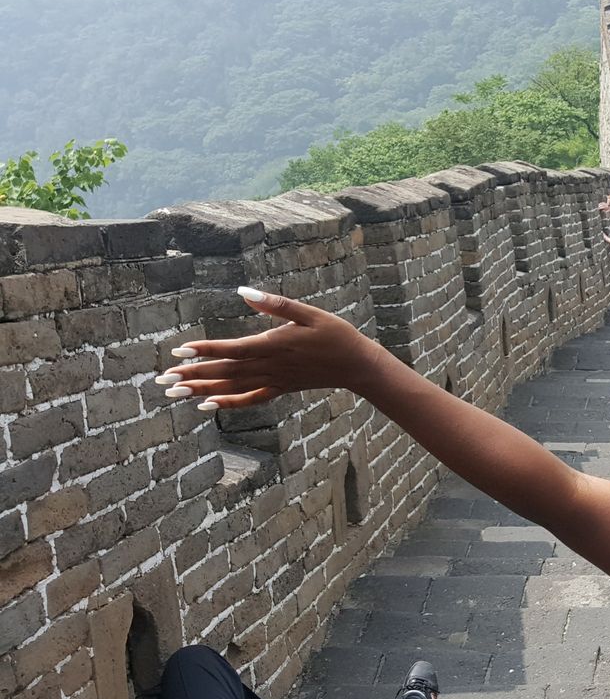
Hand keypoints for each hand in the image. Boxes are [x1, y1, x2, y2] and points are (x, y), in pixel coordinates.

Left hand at [161, 288, 383, 408]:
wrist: (358, 365)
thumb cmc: (336, 335)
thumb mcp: (310, 313)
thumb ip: (276, 304)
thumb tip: (244, 292)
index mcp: (275, 345)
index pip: (233, 349)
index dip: (206, 350)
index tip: (179, 352)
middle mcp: (271, 366)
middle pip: (225, 372)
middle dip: (193, 375)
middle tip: (163, 379)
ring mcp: (274, 380)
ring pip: (232, 387)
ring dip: (202, 390)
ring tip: (174, 392)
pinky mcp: (280, 389)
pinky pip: (250, 399)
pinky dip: (228, 404)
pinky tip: (207, 405)